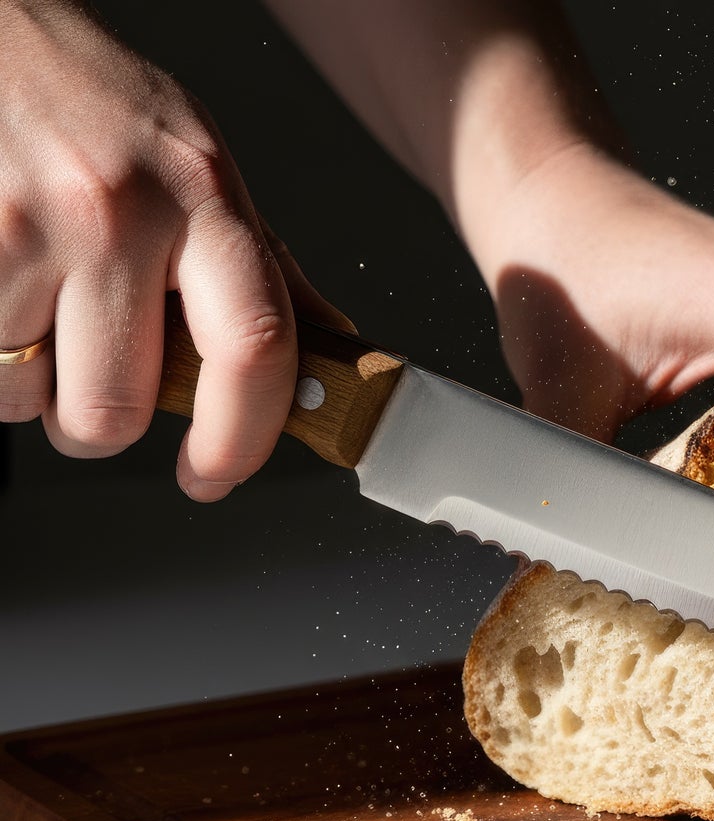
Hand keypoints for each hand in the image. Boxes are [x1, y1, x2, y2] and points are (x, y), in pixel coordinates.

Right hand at [0, 0, 343, 499]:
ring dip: (33, 384)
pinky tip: (5, 291)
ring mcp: (27, 224)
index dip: (241, 440)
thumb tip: (336, 352)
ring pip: (28, 398)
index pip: (255, 349)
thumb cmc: (98, 107)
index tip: (214, 475)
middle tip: (102, 385)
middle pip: (117, 409)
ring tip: (40, 309)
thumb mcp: (202, 168)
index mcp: (206, 197)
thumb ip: (264, 270)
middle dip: (103, 427)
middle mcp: (118, 210)